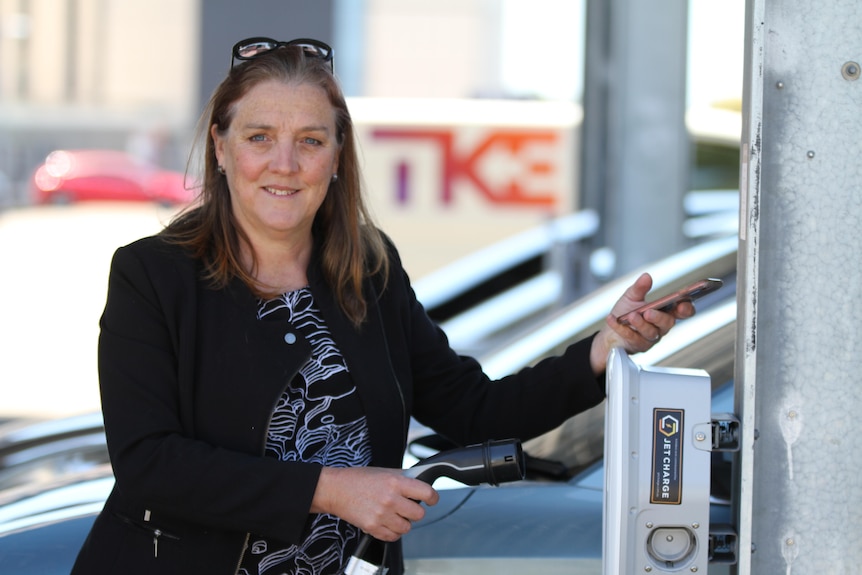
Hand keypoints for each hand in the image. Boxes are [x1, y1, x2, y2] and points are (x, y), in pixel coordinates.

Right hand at [310, 466, 438, 541]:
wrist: (335, 490)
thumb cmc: (358, 479)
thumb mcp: (384, 471)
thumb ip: (404, 477)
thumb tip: (421, 480)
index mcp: (395, 482)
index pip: (426, 492)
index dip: (433, 497)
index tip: (432, 499)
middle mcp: (390, 499)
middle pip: (419, 514)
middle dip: (415, 510)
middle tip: (407, 506)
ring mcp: (381, 515)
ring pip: (407, 528)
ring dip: (404, 522)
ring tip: (394, 515)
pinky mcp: (372, 528)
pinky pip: (393, 537)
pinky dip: (393, 532)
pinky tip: (387, 522)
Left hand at [589, 273, 694, 373]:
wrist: (610, 332)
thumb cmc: (625, 314)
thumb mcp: (632, 297)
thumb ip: (640, 288)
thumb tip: (646, 276)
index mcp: (665, 312)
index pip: (682, 312)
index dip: (686, 309)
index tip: (682, 304)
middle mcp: (660, 327)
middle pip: (667, 323)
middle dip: (658, 317)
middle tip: (648, 312)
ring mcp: (650, 338)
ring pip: (650, 332)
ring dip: (640, 324)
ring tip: (631, 316)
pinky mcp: (638, 345)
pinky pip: (631, 337)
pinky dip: (621, 327)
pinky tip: (613, 319)